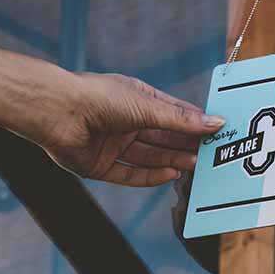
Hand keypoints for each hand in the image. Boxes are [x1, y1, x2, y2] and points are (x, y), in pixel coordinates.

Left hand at [35, 73, 222, 186]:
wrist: (56, 111)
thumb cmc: (99, 97)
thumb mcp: (147, 106)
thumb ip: (181, 119)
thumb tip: (215, 123)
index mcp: (137, 100)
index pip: (173, 114)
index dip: (195, 123)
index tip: (218, 131)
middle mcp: (125, 123)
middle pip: (162, 139)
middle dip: (185, 145)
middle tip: (210, 154)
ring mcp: (113, 145)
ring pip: (149, 157)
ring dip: (172, 161)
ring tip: (195, 164)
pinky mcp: (99, 166)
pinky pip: (129, 174)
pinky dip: (150, 177)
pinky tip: (170, 175)